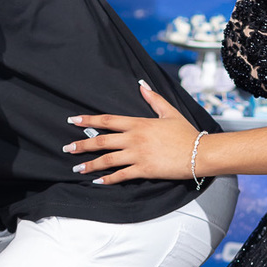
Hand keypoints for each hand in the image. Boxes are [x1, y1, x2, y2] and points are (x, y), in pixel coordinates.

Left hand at [65, 81, 198, 184]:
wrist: (199, 152)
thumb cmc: (186, 133)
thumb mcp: (169, 112)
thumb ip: (153, 99)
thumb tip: (142, 85)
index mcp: (139, 123)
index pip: (107, 120)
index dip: (88, 120)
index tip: (73, 120)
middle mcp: (134, 138)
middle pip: (102, 140)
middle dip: (82, 144)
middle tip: (67, 149)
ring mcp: (138, 154)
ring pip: (107, 159)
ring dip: (90, 164)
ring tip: (77, 168)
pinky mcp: (144, 170)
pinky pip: (121, 175)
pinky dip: (108, 179)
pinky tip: (97, 181)